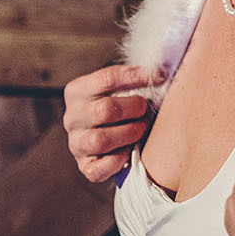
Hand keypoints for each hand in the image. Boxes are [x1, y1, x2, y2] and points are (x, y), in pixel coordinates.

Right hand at [62, 64, 158, 182]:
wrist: (105, 141)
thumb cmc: (118, 109)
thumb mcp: (118, 89)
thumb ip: (134, 78)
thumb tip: (163, 68)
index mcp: (77, 92)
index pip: (107, 78)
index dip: (137, 77)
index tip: (161, 76)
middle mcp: (72, 117)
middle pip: (105, 110)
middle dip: (134, 108)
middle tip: (146, 109)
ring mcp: (76, 143)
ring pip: (101, 140)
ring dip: (130, 133)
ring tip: (141, 129)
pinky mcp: (85, 166)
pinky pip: (101, 167)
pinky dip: (120, 160)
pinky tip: (130, 151)